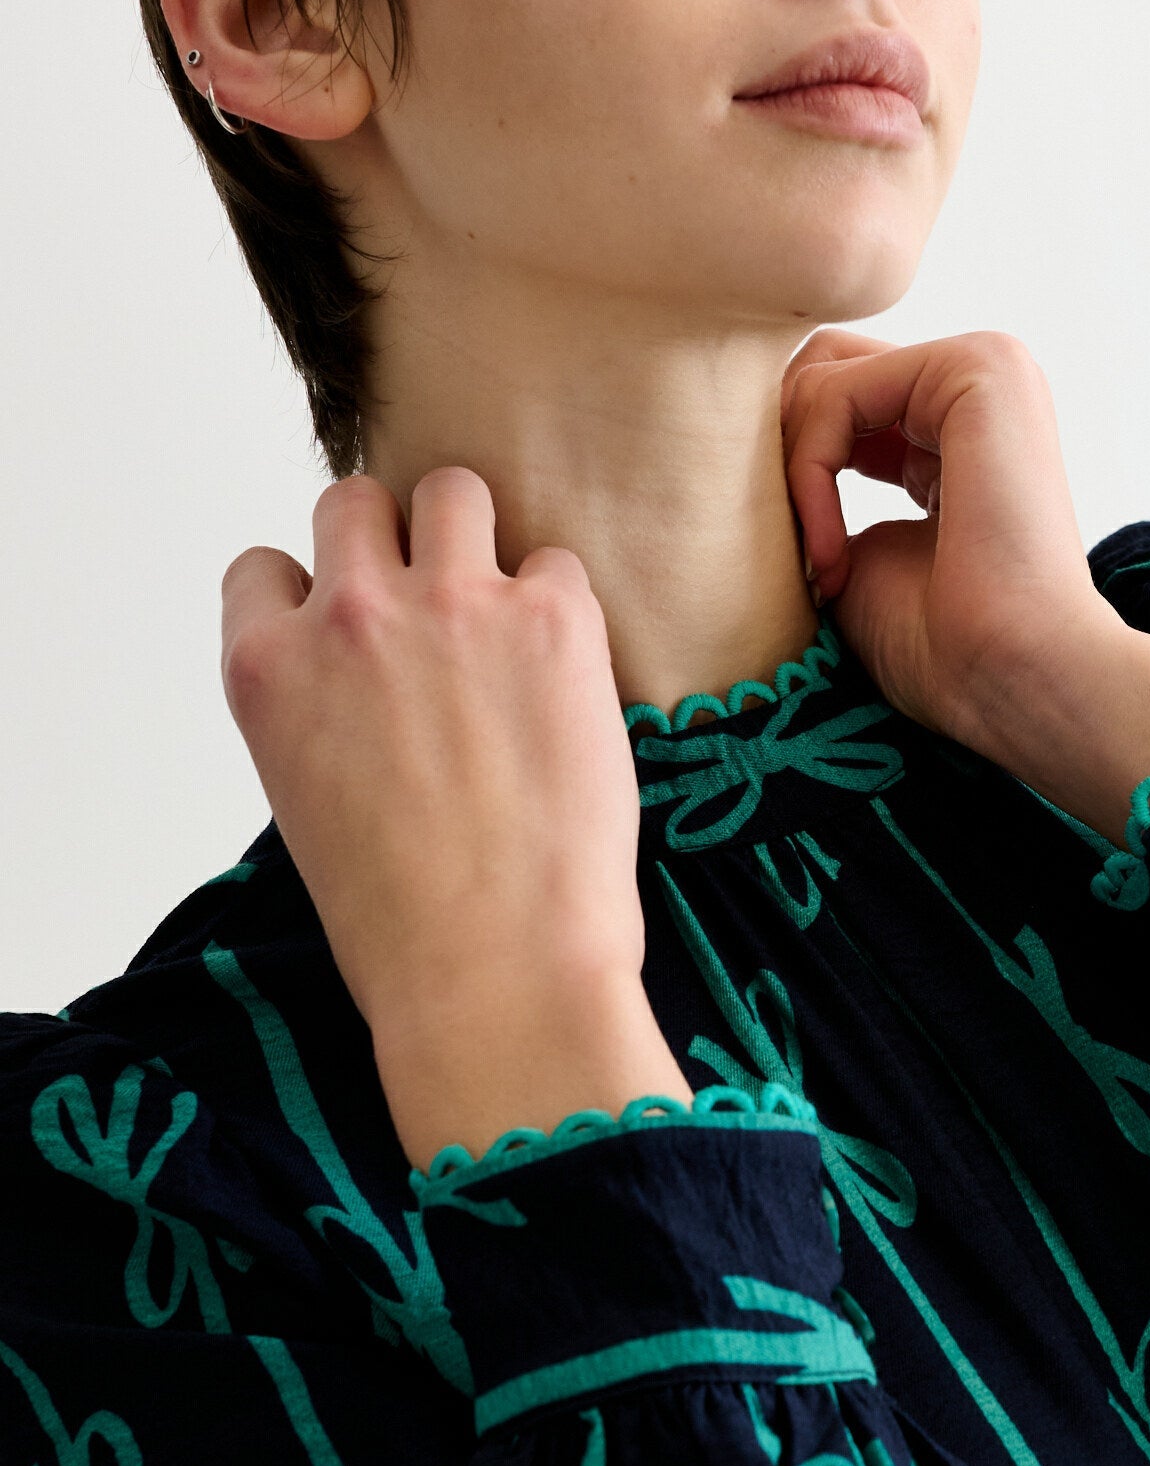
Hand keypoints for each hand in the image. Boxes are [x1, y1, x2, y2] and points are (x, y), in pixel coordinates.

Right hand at [221, 469, 685, 1165]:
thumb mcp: (308, 803)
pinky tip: (570, 678)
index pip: (263, 567)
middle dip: (392, 547)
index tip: (350, 644)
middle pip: (353, 503)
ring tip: (505, 617)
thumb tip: (369, 679)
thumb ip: (321, 710)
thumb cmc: (403, 925)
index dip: (311, 599)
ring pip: (454, 489)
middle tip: (437, 618)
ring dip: (476, 539)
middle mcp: (346, 615)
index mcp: (267, 669)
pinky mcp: (551, 618)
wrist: (496, 976)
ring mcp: (451, 604)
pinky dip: (563, 608)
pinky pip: (557, 563)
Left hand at [783, 327, 1149, 840]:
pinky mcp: (979, 367)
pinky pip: (836, 394)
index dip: (794, 475)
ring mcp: (987, 366)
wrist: (1014, 679)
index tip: (808, 572)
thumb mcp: (858, 552)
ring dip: (793, 475)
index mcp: (962, 425)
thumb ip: (820, 488)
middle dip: (783, 452)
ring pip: (821, 377)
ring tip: (819, 561)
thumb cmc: (942, 646)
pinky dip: (810, 474)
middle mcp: (980, 384)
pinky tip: (833, 555)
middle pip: (822, 366)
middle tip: (796, 547)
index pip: (835, 398)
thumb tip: (755, 448)